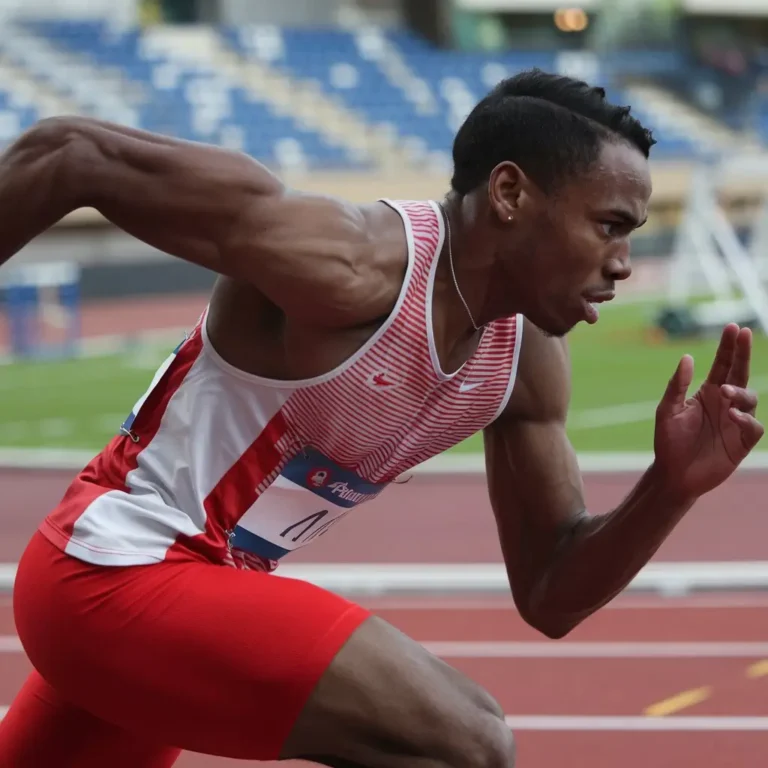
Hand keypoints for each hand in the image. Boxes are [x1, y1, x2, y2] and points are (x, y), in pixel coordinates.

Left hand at [653, 323, 763, 497]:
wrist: (673, 473)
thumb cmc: (668, 441)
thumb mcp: (667, 410)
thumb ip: (676, 385)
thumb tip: (687, 357)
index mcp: (708, 393)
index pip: (723, 365)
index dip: (729, 347)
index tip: (734, 328)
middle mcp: (725, 403)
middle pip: (740, 374)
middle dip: (743, 354)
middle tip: (743, 334)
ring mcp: (736, 422)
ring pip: (750, 399)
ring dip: (740, 392)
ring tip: (725, 392)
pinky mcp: (742, 442)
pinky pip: (753, 427)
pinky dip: (746, 419)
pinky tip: (733, 415)